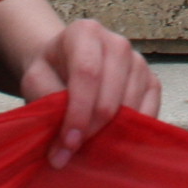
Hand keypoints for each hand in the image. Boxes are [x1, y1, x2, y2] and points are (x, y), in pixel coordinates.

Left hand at [17, 17, 159, 169]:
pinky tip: (112, 141)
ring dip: (110, 134)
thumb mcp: (35, 80)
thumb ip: (49, 103)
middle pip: (111, 95)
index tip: (68, 142)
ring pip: (130, 106)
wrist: (64, 64)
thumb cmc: (50, 72)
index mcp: (85, 33)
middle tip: (71, 154)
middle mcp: (117, 43)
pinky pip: (149, 111)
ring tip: (88, 150)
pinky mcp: (152, 80)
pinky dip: (132, 132)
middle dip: (91, 130)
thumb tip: (67, 141)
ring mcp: (138, 61)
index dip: (78, 112)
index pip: (87, 73)